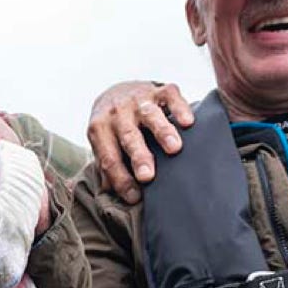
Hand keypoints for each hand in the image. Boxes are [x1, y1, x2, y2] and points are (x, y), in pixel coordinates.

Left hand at [88, 81, 193, 204]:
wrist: (116, 93)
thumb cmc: (113, 131)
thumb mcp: (104, 146)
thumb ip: (109, 170)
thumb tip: (117, 197)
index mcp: (99, 129)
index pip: (109, 158)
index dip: (120, 179)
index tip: (134, 197)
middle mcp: (117, 113)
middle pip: (128, 137)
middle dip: (139, 157)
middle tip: (148, 176)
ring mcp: (138, 99)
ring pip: (150, 116)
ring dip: (162, 132)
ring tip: (174, 148)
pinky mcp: (158, 89)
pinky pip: (169, 96)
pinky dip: (179, 108)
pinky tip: (188, 122)